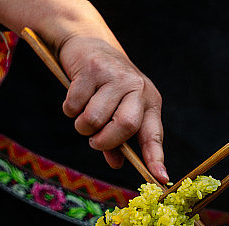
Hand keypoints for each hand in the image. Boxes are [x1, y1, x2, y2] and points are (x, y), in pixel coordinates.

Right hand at [58, 35, 166, 180]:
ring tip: (83, 114)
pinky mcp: (92, 69)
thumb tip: (116, 163)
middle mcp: (137, 87)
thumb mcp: (118, 111)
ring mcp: (115, 77)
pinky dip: (70, 108)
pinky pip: (74, 105)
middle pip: (126, 125)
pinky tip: (75, 97)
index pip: (153, 135)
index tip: (159, 178)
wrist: (88, 44)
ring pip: (95, 119)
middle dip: (105, 140)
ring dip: (83, 126)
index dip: (155, 158)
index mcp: (149, 101)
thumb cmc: (106, 87)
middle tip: (94, 141)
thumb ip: (117, 140)